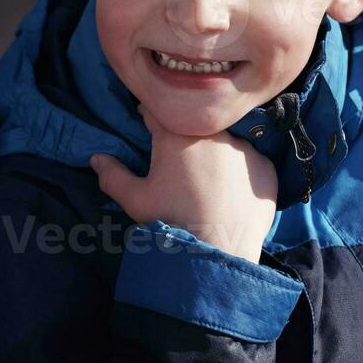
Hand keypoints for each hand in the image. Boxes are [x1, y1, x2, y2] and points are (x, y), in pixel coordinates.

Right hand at [89, 106, 277, 264]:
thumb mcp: (135, 200)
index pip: (158, 110)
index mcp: (177, 133)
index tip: (148, 128)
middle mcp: (214, 132)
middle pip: (195, 126)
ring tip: (209, 183)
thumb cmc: (172, 221)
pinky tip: (232, 194)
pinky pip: (250, 163)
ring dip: (216, 154)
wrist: (218, 252)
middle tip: (180, 165)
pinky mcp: (266, 167)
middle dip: (186, 139)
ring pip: (225, 143)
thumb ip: (113, 176)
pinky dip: (240, 173)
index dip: (150, 118)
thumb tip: (96, 158)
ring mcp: (244, 148)